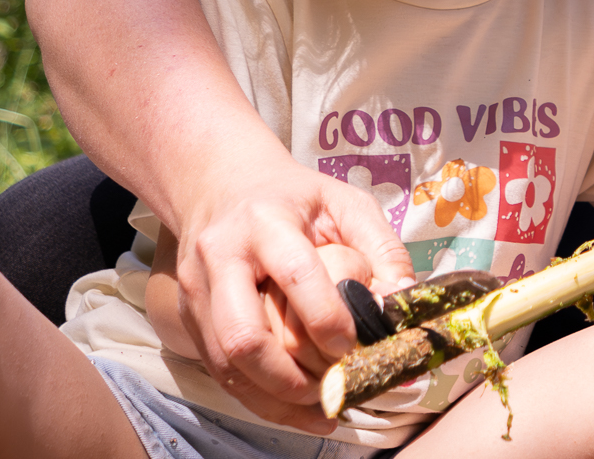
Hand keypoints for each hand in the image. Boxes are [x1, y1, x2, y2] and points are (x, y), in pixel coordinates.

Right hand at [172, 159, 412, 428]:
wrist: (220, 184)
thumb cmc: (293, 196)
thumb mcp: (344, 201)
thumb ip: (381, 247)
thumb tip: (403, 302)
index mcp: (265, 222)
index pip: (295, 275)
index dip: (327, 318)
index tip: (355, 344)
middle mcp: (221, 257)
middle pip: (242, 335)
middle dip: (289, 377)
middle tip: (333, 388)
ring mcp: (198, 291)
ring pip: (226, 363)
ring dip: (274, 399)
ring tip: (321, 409)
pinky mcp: (189, 316)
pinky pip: (219, 370)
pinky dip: (258, 399)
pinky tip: (297, 408)